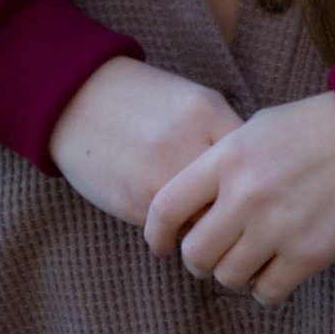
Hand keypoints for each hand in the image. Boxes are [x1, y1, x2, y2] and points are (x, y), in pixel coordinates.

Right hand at [49, 56, 241, 225]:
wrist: (74, 100)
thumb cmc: (142, 102)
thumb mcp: (191, 101)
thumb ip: (225, 133)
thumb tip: (258, 179)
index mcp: (208, 113)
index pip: (257, 161)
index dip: (260, 179)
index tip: (257, 189)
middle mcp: (189, 145)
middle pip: (238, 197)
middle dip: (241, 211)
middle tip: (240, 220)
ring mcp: (162, 176)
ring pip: (208, 222)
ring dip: (211, 230)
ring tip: (209, 226)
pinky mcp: (137, 202)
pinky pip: (174, 231)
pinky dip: (179, 233)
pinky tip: (174, 224)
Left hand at [143, 92, 334, 306]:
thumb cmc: (320, 126)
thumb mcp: (259, 128)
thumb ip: (223, 162)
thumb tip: (198, 199)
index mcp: (226, 158)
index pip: (165, 208)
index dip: (156, 234)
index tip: (161, 245)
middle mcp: (245, 196)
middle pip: (195, 253)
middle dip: (198, 261)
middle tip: (211, 256)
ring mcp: (277, 228)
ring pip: (228, 278)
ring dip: (234, 274)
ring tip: (249, 261)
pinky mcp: (309, 255)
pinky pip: (268, 292)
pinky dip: (266, 289)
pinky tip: (276, 273)